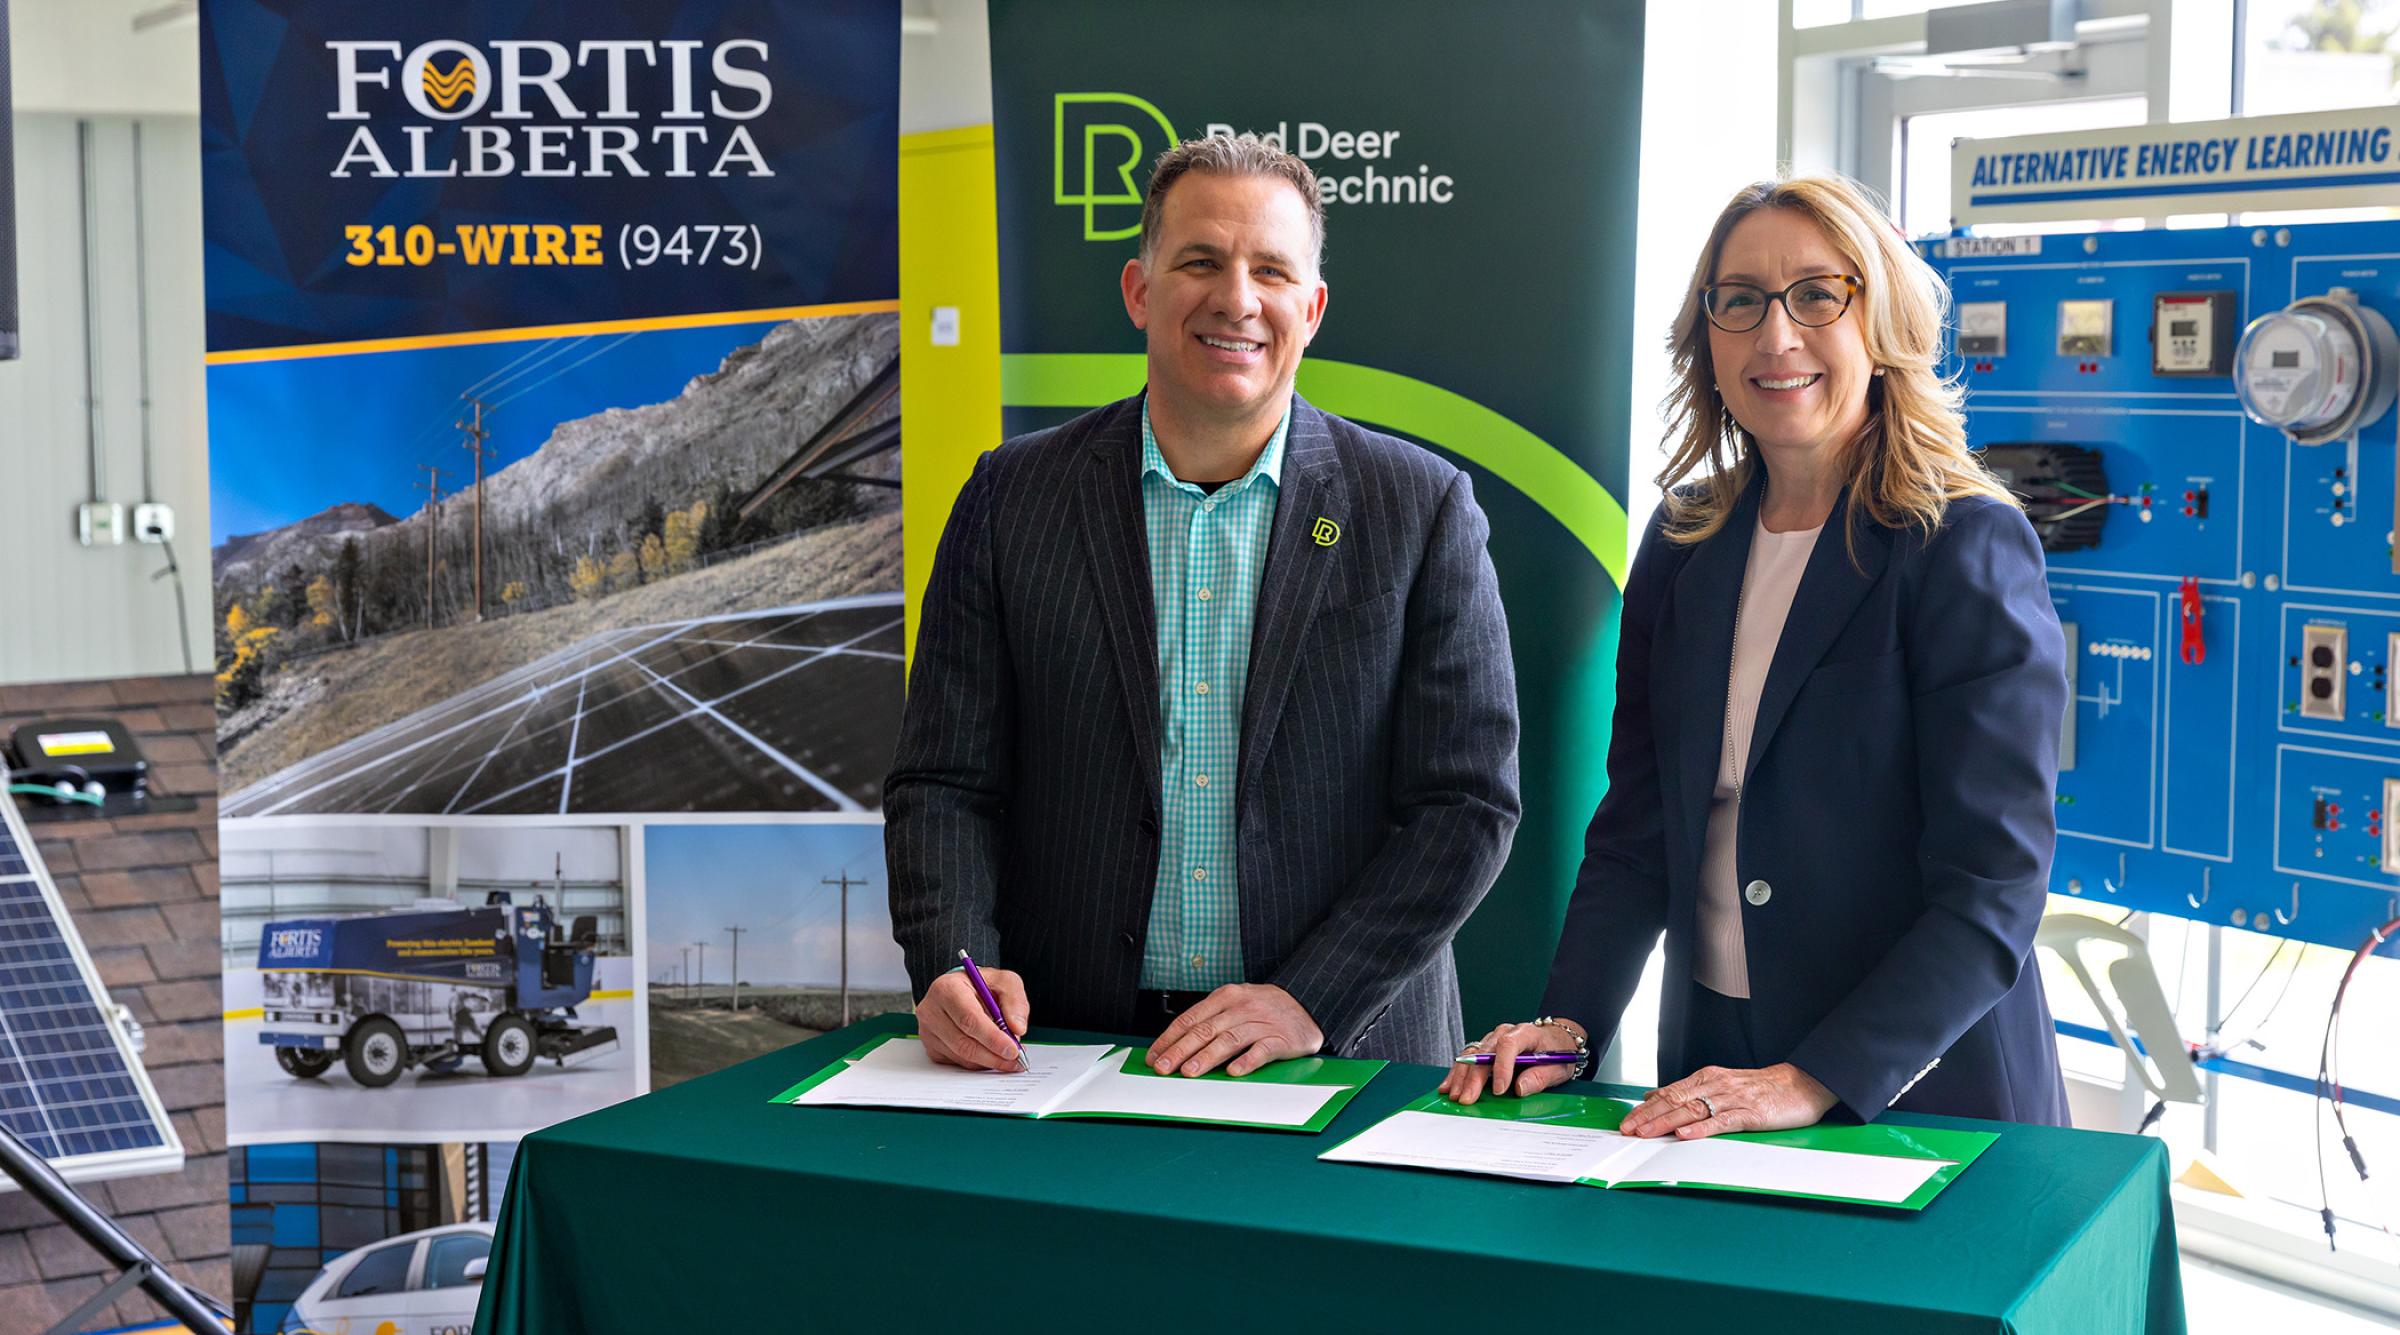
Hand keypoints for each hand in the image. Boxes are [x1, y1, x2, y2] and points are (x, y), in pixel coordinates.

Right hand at [915, 968, 1029, 1070]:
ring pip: (961, 1056)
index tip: (1012, 1049)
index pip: (969, 1019)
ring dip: (988, 1061)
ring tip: (1008, 1057)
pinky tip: (991, 1054)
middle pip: (964, 1043)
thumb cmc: (982, 985)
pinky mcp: (931, 1047)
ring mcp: (928, 1031)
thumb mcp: (1004, 981)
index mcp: (947, 989)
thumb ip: (1014, 1001)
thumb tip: (1017, 1029)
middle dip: (993, 1056)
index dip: (992, 1038)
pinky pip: (957, 1062)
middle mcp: (931, 1011)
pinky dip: (978, 1063)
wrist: (963, 989)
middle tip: (1015, 1060)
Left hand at [1148, 983, 1322, 1076]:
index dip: (1169, 1038)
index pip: (1190, 1019)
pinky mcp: (1281, 1038)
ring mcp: (1261, 1022)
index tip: (1154, 1056)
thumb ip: (1210, 1020)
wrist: (1306, 1002)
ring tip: (1189, 1072)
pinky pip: (1261, 1050)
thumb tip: (1176, 1045)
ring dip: (1206, 1057)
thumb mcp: (1235, 1004)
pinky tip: (1234, 1072)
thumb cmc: (1264, 1008)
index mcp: (1225, 997)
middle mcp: (1241, 1007)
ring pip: (1229, 1039)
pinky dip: (1247, 1061)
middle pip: (1205, 1030)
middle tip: (1163, 1067)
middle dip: (1180, 1050)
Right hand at [1437, 1018, 1583, 1104]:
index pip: (1508, 1045)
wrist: (1556, 1040)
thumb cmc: (1558, 1053)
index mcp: (1526, 1033)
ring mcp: (1493, 1039)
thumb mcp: (1559, 1067)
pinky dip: (1457, 1073)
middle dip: (1474, 1078)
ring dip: (1461, 1076)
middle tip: (1467, 1099)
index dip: (1501, 1067)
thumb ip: (1540, 1077)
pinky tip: (1447, 1086)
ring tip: (1454, 1095)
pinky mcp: (1486, 1048)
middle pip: (1484, 1052)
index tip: (1499, 1090)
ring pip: (1471, 1055)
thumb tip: (1519, 1088)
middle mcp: (1505, 1032)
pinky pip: (1468, 1059)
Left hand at [1617, 1062, 1836, 1139]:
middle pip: (1675, 1102)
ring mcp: (1732, 1099)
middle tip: (1627, 1129)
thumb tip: (1654, 1096)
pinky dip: (1701, 1129)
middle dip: (1648, 1117)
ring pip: (1693, 1111)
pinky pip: (1721, 1122)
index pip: (1669, 1093)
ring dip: (1666, 1123)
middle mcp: (1715, 1086)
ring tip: (1646, 1133)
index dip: (1645, 1108)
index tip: (1626, 1120)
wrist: (1800, 1084)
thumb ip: (1688, 1091)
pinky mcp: (1750, 1114)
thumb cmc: (1759, 1087)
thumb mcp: (1719, 1084)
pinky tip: (1685, 1135)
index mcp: (1706, 1079)